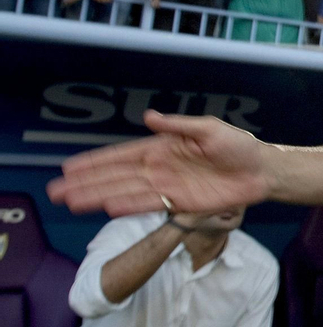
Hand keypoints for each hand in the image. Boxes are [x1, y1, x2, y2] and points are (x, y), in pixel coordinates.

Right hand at [47, 110, 270, 216]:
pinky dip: (130, 207)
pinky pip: (151, 206)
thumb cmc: (238, 146)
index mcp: (162, 148)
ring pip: (126, 193)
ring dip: (98, 197)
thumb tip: (149, 118)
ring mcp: (168, 188)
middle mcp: (159, 169)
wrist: (261, 171)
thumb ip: (179, 126)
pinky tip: (108, 208)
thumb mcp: (209, 129)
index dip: (95, 162)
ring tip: (72, 202)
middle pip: (116, 177)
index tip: (69, 168)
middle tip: (56, 192)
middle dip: (86, 184)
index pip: (121, 156)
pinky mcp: (182, 204)